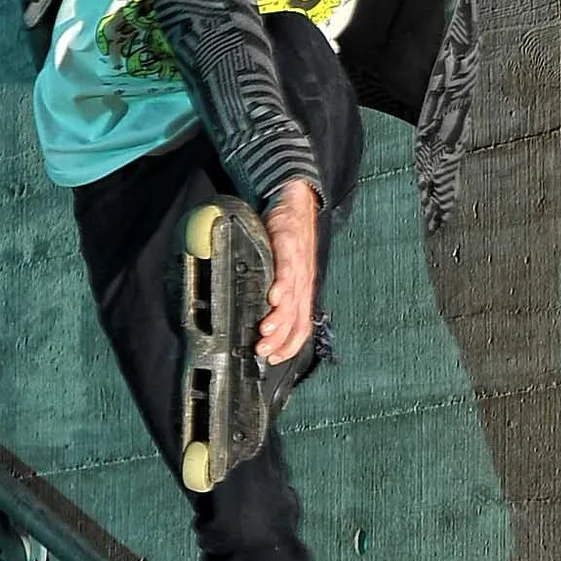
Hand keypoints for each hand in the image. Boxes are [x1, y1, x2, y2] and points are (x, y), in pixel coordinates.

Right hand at [259, 178, 319, 363]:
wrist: (296, 201)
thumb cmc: (287, 238)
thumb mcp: (285, 270)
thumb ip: (276, 292)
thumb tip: (257, 314)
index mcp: (301, 292)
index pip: (301, 327)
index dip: (290, 346)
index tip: (274, 359)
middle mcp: (303, 283)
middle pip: (296, 318)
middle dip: (280, 339)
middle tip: (263, 351)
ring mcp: (299, 265)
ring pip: (292, 298)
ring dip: (279, 318)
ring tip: (265, 332)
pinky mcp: (290, 246)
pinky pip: (288, 269)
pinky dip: (282, 285)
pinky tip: (273, 296)